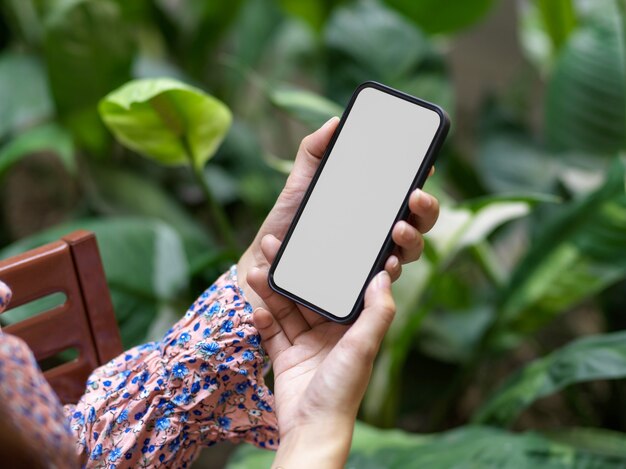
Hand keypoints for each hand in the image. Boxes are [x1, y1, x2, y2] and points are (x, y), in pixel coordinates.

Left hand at [237, 117, 439, 311]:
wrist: (267, 257)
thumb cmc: (290, 219)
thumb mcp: (301, 182)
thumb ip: (314, 150)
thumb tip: (335, 123)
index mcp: (374, 208)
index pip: (407, 195)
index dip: (422, 181)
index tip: (426, 166)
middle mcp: (380, 233)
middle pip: (419, 223)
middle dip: (426, 209)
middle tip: (414, 198)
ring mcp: (372, 258)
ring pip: (409, 252)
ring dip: (412, 239)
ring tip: (398, 229)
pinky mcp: (359, 282)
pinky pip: (383, 280)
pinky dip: (389, 271)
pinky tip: (384, 264)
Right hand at [246, 236, 395, 467]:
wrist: (311, 430)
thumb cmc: (342, 391)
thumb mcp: (363, 347)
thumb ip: (376, 311)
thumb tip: (384, 274)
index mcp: (352, 328)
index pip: (338, 288)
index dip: (326, 265)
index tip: (314, 242)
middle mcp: (330, 334)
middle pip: (307, 295)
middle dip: (290, 272)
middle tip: (272, 248)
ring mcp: (307, 346)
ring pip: (286, 310)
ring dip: (271, 291)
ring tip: (256, 272)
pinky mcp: (287, 359)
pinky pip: (273, 334)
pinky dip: (263, 321)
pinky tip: (256, 310)